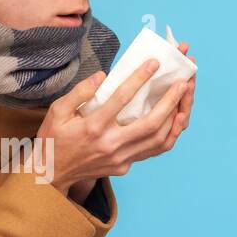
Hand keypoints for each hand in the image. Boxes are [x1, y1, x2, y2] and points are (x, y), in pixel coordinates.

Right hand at [36, 52, 191, 193]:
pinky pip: (153, 150)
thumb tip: (102, 76)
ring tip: (185, 97)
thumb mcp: (57, 111)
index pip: (121, 99)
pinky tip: (176, 118)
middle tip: (184, 81)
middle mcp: (110, 144)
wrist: (50, 174)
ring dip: (175, 117)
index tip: (154, 63)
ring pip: (158, 140)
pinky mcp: (125, 166)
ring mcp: (120, 158)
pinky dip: (168, 134)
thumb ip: (79, 92)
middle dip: (171, 101)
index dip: (140, 78)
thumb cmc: (53, 138)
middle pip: (150, 124)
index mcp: (93, 127)